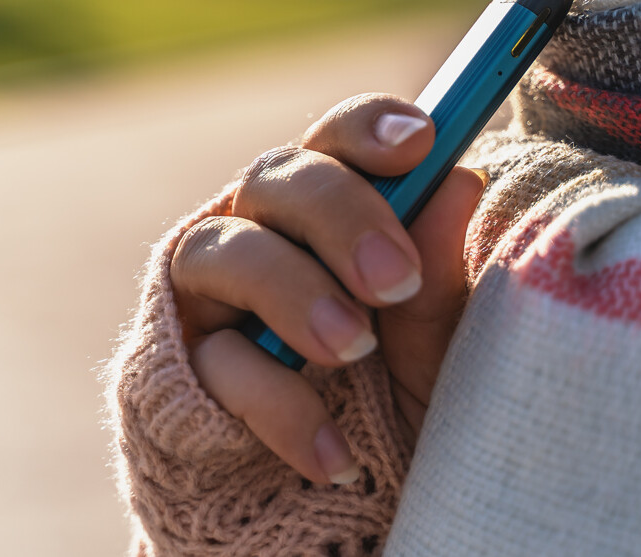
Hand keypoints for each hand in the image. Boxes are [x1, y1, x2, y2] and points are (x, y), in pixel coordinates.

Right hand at [169, 93, 485, 485]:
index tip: (420, 142)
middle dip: (339, 216)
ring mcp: (213, 292)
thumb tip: (459, 183)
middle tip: (395, 280)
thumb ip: (440, 280)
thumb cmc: (401, 398)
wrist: (351, 513)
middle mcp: (263, 229)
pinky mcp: (181, 363)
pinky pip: (213, 365)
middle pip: (275, 177)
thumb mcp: (435, 350)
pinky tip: (336, 457)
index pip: (337, 138)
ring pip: (220, 250)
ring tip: (352, 350)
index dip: (368, 127)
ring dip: (291, 292)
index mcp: (332, 208)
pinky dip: (277, 405)